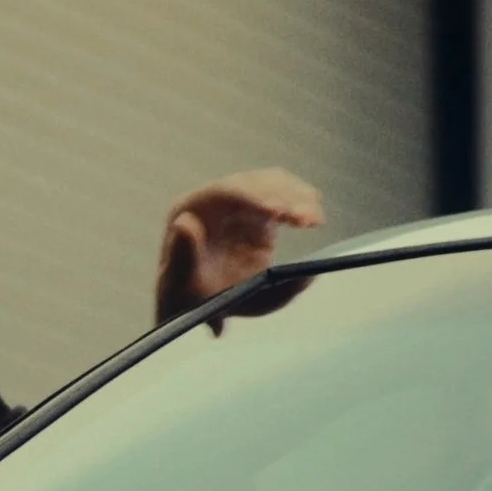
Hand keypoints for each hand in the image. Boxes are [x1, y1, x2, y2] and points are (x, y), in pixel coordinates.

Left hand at [156, 168, 324, 321]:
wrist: (198, 306)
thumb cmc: (186, 299)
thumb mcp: (177, 288)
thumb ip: (181, 260)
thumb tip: (185, 223)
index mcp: (190, 208)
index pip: (225, 192)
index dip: (253, 197)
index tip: (277, 212)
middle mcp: (214, 199)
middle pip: (255, 184)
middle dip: (284, 198)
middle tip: (307, 220)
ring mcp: (239, 203)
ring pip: (273, 186)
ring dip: (297, 199)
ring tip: (314, 221)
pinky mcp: (259, 213)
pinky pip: (284, 198)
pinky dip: (301, 204)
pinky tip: (314, 217)